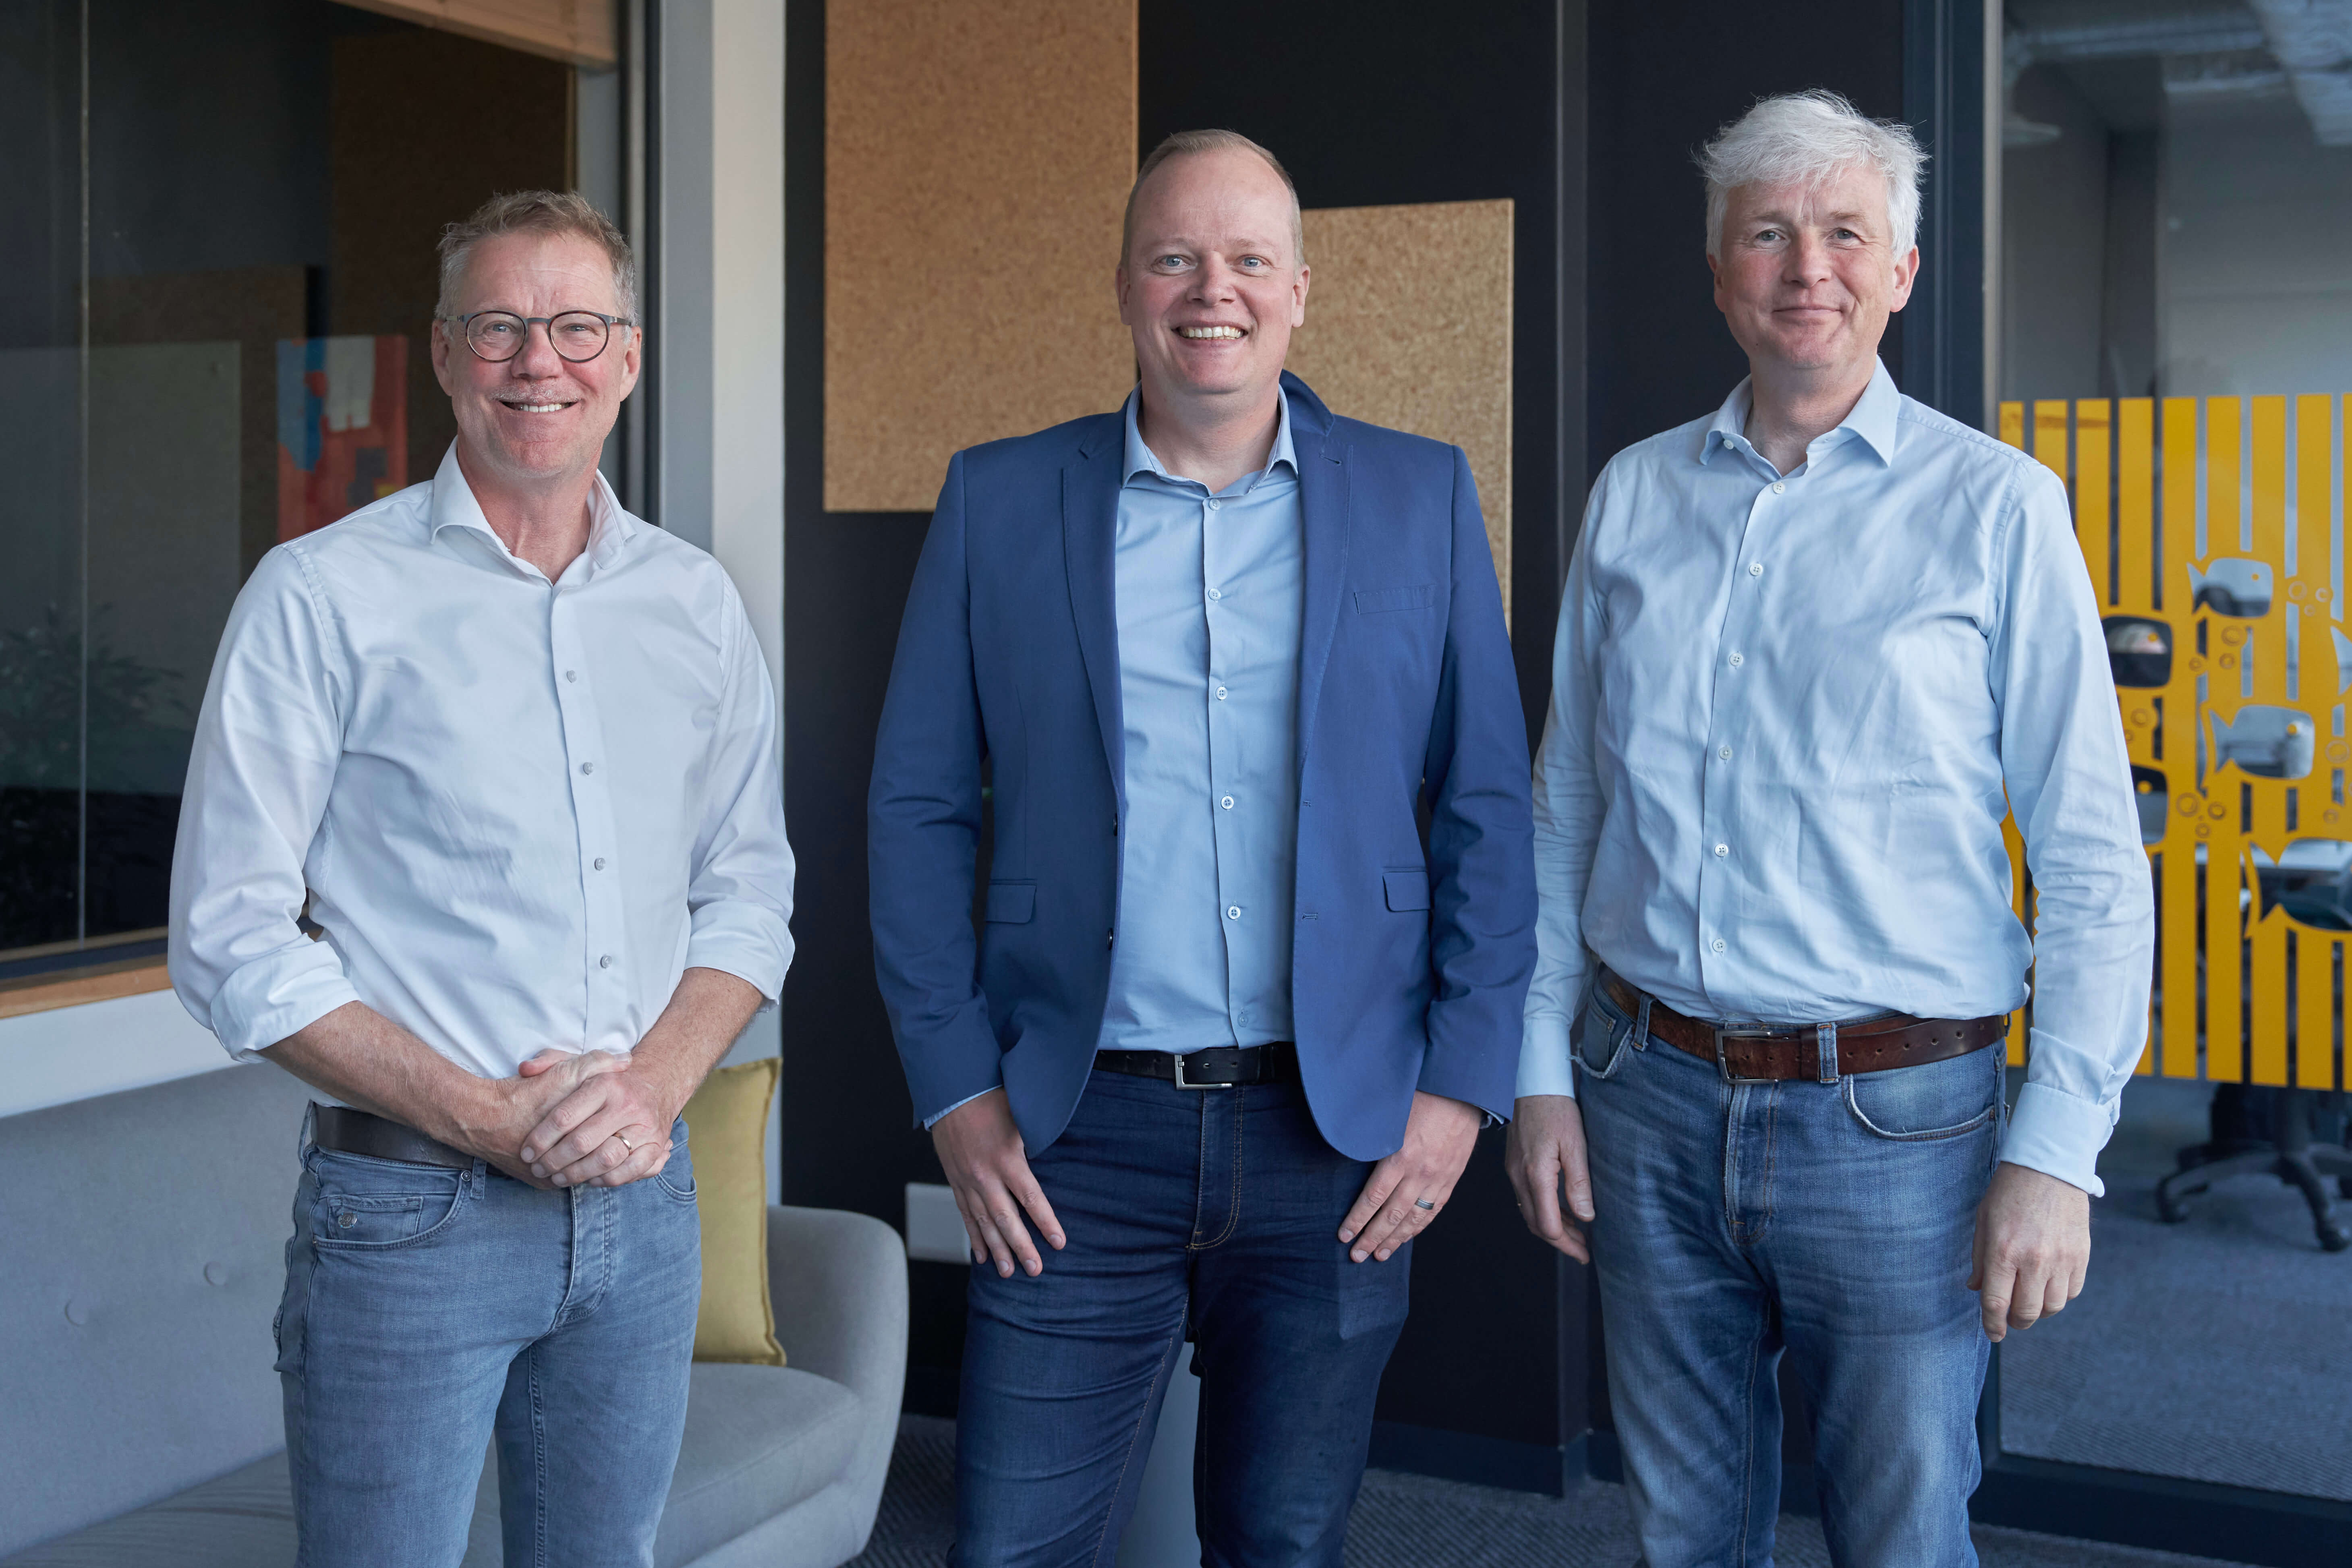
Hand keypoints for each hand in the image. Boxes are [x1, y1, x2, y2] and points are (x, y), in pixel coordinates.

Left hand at [513, 1048, 676, 1189]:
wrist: (657, 1086)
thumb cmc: (608, 1082)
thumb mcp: (581, 1064)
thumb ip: (550, 1062)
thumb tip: (525, 1070)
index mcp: (606, 1083)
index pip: (564, 1117)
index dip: (540, 1139)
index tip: (527, 1151)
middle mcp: (627, 1104)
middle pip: (582, 1142)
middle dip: (554, 1161)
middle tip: (539, 1168)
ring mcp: (645, 1126)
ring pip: (605, 1160)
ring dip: (576, 1174)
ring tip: (558, 1177)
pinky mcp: (656, 1145)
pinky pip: (629, 1171)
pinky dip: (607, 1179)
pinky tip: (590, 1178)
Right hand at [932, 1089, 1063, 1277]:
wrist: (950, 1093)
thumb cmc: (990, 1099)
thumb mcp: (1020, 1115)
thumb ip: (1036, 1139)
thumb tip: (1058, 1153)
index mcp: (1006, 1158)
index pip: (1030, 1197)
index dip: (1046, 1222)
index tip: (1059, 1243)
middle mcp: (985, 1175)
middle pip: (1006, 1218)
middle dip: (1021, 1246)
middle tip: (1035, 1270)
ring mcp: (966, 1181)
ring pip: (983, 1222)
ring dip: (996, 1250)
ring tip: (1008, 1272)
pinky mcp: (955, 1182)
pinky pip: (965, 1215)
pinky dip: (973, 1237)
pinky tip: (980, 1256)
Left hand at [1340, 1091, 1481, 1261]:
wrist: (1463, 1090)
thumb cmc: (1424, 1094)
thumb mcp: (1391, 1112)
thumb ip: (1372, 1136)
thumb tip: (1346, 1147)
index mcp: (1401, 1155)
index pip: (1373, 1198)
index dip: (1357, 1219)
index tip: (1344, 1235)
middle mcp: (1420, 1172)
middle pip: (1391, 1215)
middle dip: (1372, 1238)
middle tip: (1356, 1257)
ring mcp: (1439, 1178)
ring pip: (1413, 1218)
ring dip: (1395, 1239)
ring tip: (1379, 1255)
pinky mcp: (1452, 1178)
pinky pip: (1433, 1210)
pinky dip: (1418, 1227)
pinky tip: (1407, 1237)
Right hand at [1505, 1094, 1594, 1262]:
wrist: (1531, 1084)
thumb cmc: (1555, 1109)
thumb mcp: (1576, 1144)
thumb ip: (1579, 1182)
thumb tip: (1586, 1216)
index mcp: (1536, 1175)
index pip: (1548, 1225)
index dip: (1567, 1244)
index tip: (1585, 1253)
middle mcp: (1519, 1178)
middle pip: (1536, 1224)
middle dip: (1560, 1242)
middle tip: (1583, 1250)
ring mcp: (1513, 1172)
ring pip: (1529, 1213)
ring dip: (1552, 1227)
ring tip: (1577, 1233)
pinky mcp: (1514, 1165)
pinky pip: (1526, 1198)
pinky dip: (1543, 1211)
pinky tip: (1561, 1209)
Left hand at [1969, 1161, 2090, 1341]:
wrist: (2049, 1168)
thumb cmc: (2009, 1193)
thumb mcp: (1983, 1221)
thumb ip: (1980, 1259)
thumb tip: (1976, 1289)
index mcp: (2004, 1251)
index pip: (1996, 1303)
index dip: (1993, 1325)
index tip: (1993, 1334)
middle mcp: (2034, 1260)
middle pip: (2027, 1312)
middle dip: (2015, 1322)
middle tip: (2010, 1318)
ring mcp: (2062, 1260)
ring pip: (2052, 1307)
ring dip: (2038, 1311)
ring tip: (2028, 1299)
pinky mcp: (2081, 1256)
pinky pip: (2071, 1292)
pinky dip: (2058, 1296)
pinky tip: (2048, 1285)